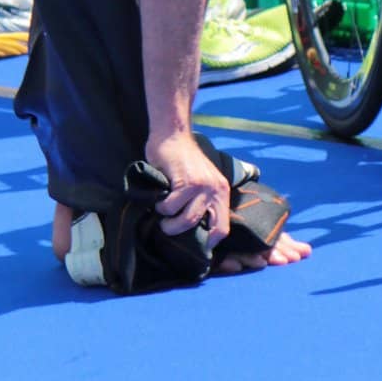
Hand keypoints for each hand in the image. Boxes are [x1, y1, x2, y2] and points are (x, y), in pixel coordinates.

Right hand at [147, 130, 229, 245]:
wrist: (173, 134)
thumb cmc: (184, 161)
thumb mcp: (202, 181)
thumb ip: (202, 201)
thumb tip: (194, 231)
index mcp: (222, 192)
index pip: (223, 229)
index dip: (210, 243)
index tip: (194, 246)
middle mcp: (216, 190)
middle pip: (204, 229)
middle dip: (182, 233)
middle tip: (168, 228)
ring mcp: (202, 186)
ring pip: (187, 220)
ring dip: (169, 222)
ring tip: (161, 214)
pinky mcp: (186, 181)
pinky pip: (171, 206)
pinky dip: (161, 206)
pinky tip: (158, 198)